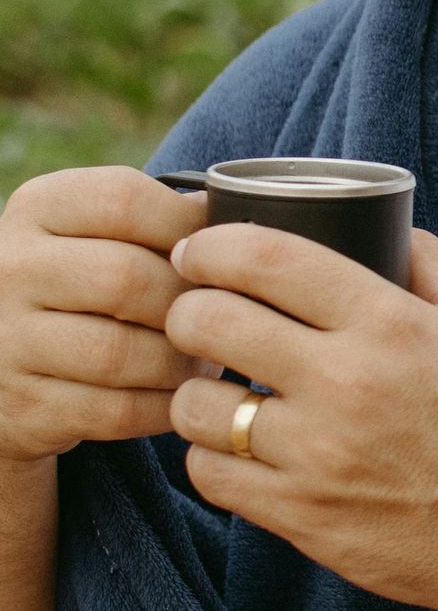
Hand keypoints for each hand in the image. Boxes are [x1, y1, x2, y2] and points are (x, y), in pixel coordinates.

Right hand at [0, 168, 212, 466]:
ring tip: (204, 362)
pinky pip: (114, 411)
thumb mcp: (97, 237)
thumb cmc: (84, 291)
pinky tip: (178, 398)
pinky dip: (161, 407)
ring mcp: (8, 339)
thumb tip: (240, 219)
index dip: (188, 227)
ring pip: (120, 353)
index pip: (124, 199)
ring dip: (180, 364)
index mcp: (37, 208)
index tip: (218, 255)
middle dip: (189, 305)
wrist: (9, 369)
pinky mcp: (23, 406)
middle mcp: (10, 268)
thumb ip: (158, 221)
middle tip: (223, 321)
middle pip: (126, 278)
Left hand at [164, 222, 437, 610]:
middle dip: (187, 312)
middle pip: (210, 322)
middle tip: (196, 320)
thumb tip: (389, 225)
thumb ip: (433, 266)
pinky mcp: (299, 514)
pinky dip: (212, 457)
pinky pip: (208, 473)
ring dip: (196, 393)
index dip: (212, 245)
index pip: (268, 258)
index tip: (197, 250)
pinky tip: (237, 448)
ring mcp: (317, 455)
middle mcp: (348, 383)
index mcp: (391, 325)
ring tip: (219, 392)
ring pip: (195, 405)